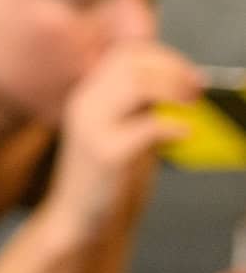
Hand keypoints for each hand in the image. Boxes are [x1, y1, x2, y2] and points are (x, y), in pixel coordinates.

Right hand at [48, 43, 201, 243]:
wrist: (77, 219)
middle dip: (172, 68)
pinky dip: (173, 126)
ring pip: (136, 84)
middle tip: (196, 88)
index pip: (125, 53)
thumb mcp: (120, 127)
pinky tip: (182, 133)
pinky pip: (147, 126)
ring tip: (191, 103)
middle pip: (131, 62)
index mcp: (87, 95)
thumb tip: (174, 76)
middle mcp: (84, 105)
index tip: (187, 74)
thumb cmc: (104, 177)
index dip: (162, 57)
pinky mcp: (105, 154)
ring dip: (173, 88)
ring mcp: (92, 128)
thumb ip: (139, 102)